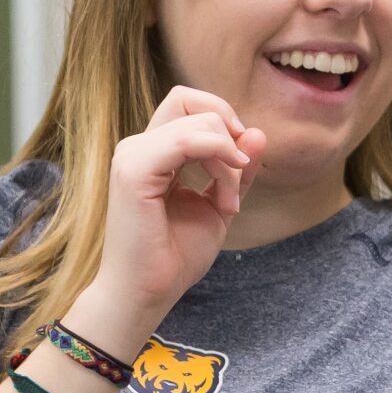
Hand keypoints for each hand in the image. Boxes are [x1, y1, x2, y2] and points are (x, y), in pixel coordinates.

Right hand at [83, 88, 269, 330]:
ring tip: (230, 201)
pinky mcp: (134, 170)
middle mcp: (139, 147)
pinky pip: (188, 140)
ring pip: (198, 120)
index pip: (189, 105)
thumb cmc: (175, 257)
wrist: (148, 293)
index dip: (224, 123)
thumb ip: (237, 171)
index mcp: (154, 152)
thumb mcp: (219, 206)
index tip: (241, 165)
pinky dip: (219, 161)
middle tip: (238, 176)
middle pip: (190, 99)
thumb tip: (258, 133)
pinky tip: (226, 197)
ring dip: (228, 159)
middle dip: (228, 132)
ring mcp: (133, 155)